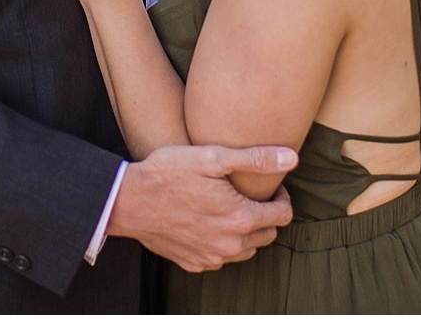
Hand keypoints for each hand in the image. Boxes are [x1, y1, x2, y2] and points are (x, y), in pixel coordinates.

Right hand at [106, 144, 297, 271]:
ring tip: (231, 207)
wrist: (128, 201)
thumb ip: (255, 159)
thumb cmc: (168, 173)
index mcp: (240, 218)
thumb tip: (292, 158)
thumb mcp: (212, 157)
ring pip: (247, 250)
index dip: (281, 197)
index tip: (270, 186)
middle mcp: (230, 245)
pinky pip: (222, 257)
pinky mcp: (194, 263)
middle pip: (268, 234)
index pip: (283, 215)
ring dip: (247, 231)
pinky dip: (224, 242)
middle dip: (266, 214)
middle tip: (250, 194)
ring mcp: (211, 257)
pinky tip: (210, 222)